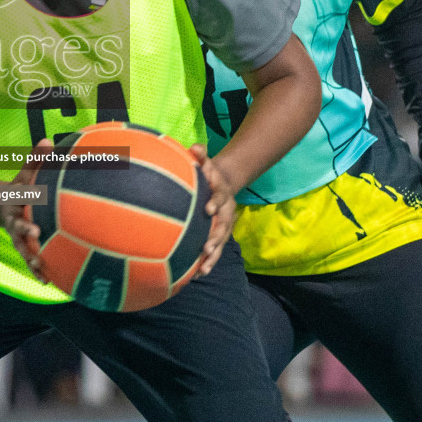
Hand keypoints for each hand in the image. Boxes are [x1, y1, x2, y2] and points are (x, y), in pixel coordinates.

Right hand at [2, 140, 54, 282]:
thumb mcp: (25, 174)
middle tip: (36, 234)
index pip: (21, 200)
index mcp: (15, 202)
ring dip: (30, 259)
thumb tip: (49, 139)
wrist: (2, 206)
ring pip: (22, 249)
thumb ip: (35, 159)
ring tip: (41, 268)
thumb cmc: (20, 188)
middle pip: (17, 227)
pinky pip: (30, 260)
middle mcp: (14, 221)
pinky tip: (49, 283)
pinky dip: (37, 272)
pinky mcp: (23, 247)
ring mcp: (17, 237)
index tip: (34, 204)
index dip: (27, 199)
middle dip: (25, 231)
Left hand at [189, 143, 239, 277]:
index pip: (219, 197)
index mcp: (222, 193)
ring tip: (203, 269)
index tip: (208, 210)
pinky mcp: (218, 235)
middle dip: (215, 237)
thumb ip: (201, 155)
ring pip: (220, 243)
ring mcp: (223, 225)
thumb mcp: (206, 162)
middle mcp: (225, 211)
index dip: (215, 202)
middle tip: (206, 247)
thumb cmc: (208, 173)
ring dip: (213, 256)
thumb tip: (195, 147)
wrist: (224, 183)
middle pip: (223, 226)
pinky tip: (197, 274)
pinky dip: (208, 262)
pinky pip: (214, 251)